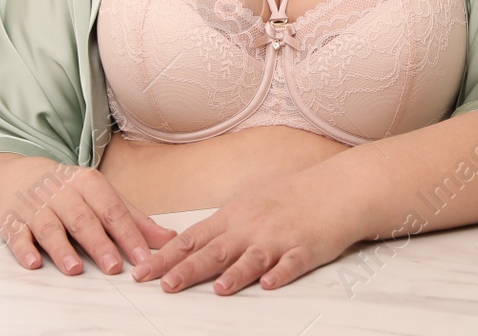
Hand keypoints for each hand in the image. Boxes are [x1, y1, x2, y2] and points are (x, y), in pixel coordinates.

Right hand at [0, 155, 175, 275]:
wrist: (19, 176)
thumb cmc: (70, 191)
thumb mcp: (102, 197)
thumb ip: (133, 219)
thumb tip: (168, 239)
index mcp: (90, 184)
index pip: (113, 210)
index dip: (128, 234)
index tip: (142, 257)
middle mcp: (63, 192)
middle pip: (83, 219)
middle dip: (99, 244)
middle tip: (114, 267)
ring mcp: (36, 206)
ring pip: (50, 228)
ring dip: (62, 249)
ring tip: (75, 269)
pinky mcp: (13, 220)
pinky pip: (17, 235)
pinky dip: (24, 249)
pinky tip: (34, 262)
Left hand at [131, 170, 361, 293]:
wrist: (335, 189)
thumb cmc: (290, 198)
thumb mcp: (249, 206)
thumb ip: (222, 228)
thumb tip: (189, 246)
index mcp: (235, 216)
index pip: (193, 238)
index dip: (166, 257)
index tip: (142, 272)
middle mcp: (252, 227)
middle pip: (216, 250)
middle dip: (188, 268)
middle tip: (164, 284)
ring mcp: (279, 238)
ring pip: (253, 258)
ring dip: (236, 274)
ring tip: (219, 289)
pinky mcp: (306, 249)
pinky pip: (292, 263)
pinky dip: (281, 274)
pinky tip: (270, 283)